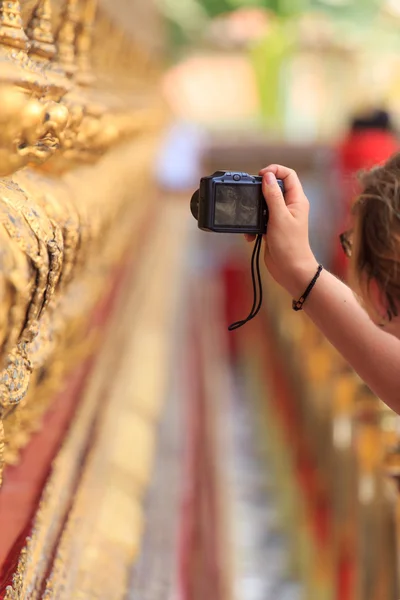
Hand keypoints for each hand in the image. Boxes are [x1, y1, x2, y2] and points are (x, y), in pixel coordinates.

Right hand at [245, 165, 318, 296]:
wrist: (291, 270)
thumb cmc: (290, 246)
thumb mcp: (279, 217)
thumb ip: (273, 195)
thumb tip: (268, 176)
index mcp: (297, 200)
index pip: (289, 175)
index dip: (275, 171)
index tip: (261, 175)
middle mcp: (290, 207)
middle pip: (274, 187)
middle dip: (260, 191)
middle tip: (251, 196)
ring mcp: (281, 218)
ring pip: (264, 204)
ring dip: (254, 211)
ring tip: (251, 219)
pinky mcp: (272, 228)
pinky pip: (259, 220)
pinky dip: (253, 226)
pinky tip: (252, 236)